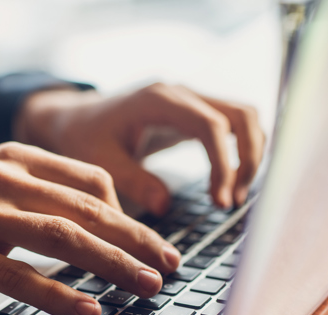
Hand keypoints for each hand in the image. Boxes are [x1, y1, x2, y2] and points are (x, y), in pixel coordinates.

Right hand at [0, 143, 180, 314]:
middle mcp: (0, 177)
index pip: (90, 180)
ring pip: (63, 238)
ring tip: (146, 286)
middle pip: (87, 210)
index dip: (128, 214)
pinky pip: (20, 276)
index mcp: (11, 157)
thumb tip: (81, 218)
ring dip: (112, 265)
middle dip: (136, 240)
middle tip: (170, 265)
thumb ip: (27, 191)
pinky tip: (88, 311)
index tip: (150, 240)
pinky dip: (60, 296)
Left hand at [15, 83, 265, 212]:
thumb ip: (132, 181)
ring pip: (244, 117)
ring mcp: (191, 99)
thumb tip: (164, 207)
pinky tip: (230, 183)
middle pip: (241, 114)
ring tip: (232, 197)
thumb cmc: (85, 138)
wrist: (77, 118)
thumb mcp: (99, 161)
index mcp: (158, 100)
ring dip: (250, 155)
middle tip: (232, 201)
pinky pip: (234, 124)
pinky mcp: (195, 112)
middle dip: (247, 159)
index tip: (219, 201)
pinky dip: (242, 150)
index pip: (210, 125)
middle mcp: (181, 93)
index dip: (223, 163)